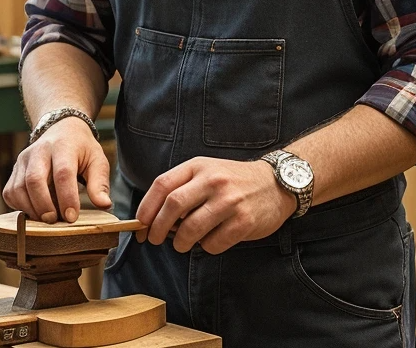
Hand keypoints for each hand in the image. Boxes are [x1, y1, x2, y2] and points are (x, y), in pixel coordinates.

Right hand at [3, 117, 111, 223]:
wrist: (61, 129)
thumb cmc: (81, 148)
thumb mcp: (97, 160)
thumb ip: (100, 183)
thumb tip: (104, 205)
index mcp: (63, 146)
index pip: (62, 173)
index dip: (66, 197)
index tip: (71, 217)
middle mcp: (39, 150)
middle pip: (34, 179)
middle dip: (44, 206)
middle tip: (55, 221)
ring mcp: (23, 160)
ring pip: (18, 188)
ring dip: (31, 209)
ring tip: (48, 218)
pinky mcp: (14, 170)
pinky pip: (10, 193)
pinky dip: (20, 207)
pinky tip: (36, 210)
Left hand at [135, 157, 294, 253]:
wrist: (275, 183)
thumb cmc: (233, 181)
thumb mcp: (206, 172)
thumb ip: (181, 188)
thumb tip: (152, 218)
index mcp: (198, 166)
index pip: (162, 185)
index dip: (146, 208)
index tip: (140, 225)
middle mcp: (213, 180)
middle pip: (172, 206)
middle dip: (158, 228)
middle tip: (155, 239)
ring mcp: (229, 201)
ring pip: (190, 229)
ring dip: (180, 243)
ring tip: (183, 243)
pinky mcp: (243, 221)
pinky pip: (213, 244)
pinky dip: (206, 247)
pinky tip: (211, 240)